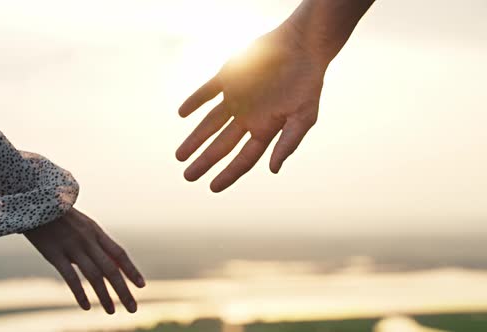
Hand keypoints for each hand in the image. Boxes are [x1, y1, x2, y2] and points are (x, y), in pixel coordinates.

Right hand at [24, 208, 144, 313]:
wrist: (35, 203)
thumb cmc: (62, 218)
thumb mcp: (85, 226)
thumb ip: (99, 244)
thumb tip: (116, 263)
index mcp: (96, 232)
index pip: (119, 254)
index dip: (132, 270)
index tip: (142, 286)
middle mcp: (88, 241)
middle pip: (111, 269)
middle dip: (124, 290)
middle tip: (133, 308)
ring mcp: (72, 247)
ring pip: (94, 276)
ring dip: (105, 296)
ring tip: (112, 311)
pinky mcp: (54, 254)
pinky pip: (70, 277)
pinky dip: (80, 293)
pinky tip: (86, 306)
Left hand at [176, 23, 326, 191]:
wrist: (301, 45)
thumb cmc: (306, 82)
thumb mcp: (303, 117)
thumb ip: (288, 143)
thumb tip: (273, 170)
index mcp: (265, 129)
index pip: (243, 159)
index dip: (229, 174)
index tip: (212, 187)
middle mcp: (248, 117)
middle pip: (222, 145)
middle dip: (205, 161)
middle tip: (188, 176)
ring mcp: (237, 98)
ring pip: (210, 123)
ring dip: (195, 138)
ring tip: (180, 155)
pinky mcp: (229, 77)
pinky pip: (207, 92)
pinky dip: (195, 101)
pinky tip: (182, 114)